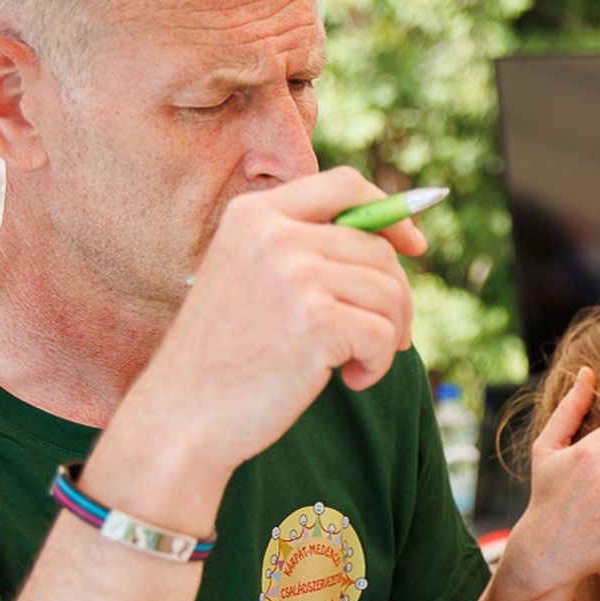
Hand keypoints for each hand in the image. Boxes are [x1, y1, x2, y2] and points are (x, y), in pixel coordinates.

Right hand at [119, 169, 426, 487]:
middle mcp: (274, 234)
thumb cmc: (225, 356)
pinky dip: (378, 364)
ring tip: (357, 362)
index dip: (391, 212)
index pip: (344, 185)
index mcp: (254, 215)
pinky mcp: (317, 320)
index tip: (414, 245)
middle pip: (377, 247)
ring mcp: (295, 274)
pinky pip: (383, 334)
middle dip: (395, 296)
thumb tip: (394, 240)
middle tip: (384, 338)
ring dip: (388, 334)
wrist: (185, 414)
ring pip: (389, 291)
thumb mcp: (251, 277)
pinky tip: (350, 380)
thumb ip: (303, 249)